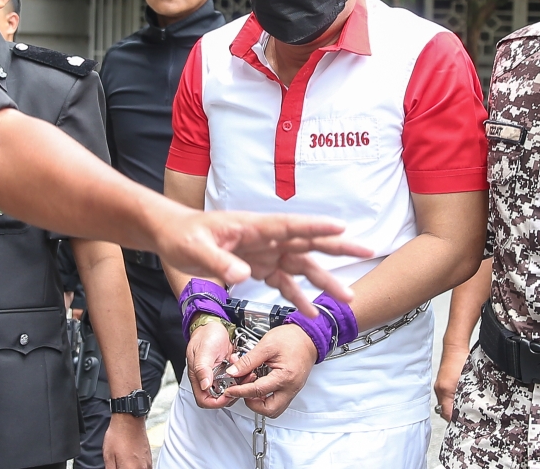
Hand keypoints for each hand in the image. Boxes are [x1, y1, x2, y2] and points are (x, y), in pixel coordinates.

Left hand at [103, 413, 150, 468]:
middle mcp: (143, 467)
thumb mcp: (108, 457)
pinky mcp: (149, 457)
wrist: (129, 419)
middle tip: (119, 466)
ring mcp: (148, 463)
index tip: (116, 468)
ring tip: (124, 464)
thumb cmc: (118, 435)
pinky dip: (138, 468)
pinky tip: (130, 465)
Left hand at [161, 210, 372, 316]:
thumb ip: (220, 261)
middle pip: (308, 242)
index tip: (342, 226)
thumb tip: (244, 274)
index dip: (316, 225)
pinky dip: (299, 297)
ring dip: (325, 280)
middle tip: (367, 250)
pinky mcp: (261, 265)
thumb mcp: (196, 248)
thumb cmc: (183, 235)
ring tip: (348, 298)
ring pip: (303, 265)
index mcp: (254, 226)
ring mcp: (266, 251)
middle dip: (338, 247)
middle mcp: (266, 237)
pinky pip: (286, 282)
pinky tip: (313, 314)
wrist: (172, 236)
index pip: (290, 225)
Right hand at [186, 321, 236, 408]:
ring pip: (232, 387)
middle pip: (221, 397)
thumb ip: (202, 369)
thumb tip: (204, 385)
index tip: (229, 393)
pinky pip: (238, 377)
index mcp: (199, 377)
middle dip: (234, 391)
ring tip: (247, 372)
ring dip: (241, 381)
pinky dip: (243, 372)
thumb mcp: (204, 351)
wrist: (213, 324)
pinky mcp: (229, 369)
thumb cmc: (204, 335)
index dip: (218, 401)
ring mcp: (219, 374)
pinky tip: (242, 363)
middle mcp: (209, 378)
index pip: (205, 400)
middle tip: (243, 381)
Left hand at [223, 324, 316, 417]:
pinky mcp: (292, 388)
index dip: (240, 391)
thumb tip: (233, 371)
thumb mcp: (267, 345)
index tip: (230, 390)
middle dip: (253, 404)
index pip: (258, 391)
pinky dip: (267, 398)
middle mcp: (291, 387)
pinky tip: (260, 387)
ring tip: (252, 390)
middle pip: (270, 410)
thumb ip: (248, 360)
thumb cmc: (293, 338)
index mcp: (285, 376)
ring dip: (260, 404)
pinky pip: (279, 401)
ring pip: (275, 409)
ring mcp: (293, 389)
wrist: (308, 336)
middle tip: (244, 392)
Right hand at [434, 343, 469, 421]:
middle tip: (468, 418)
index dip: (457, 420)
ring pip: (446, 404)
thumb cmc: (461, 360)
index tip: (466, 424)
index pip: (447, 414)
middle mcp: (440, 390)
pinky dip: (453, 400)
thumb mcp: (467, 381)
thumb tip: (471, 409)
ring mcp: (440, 386)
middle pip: (445, 410)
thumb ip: (467, 396)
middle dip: (455, 415)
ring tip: (466, 408)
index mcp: (445, 391)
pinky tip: (461, 398)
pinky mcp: (442, 383)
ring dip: (454, 407)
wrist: (455, 347)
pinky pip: (446, 397)